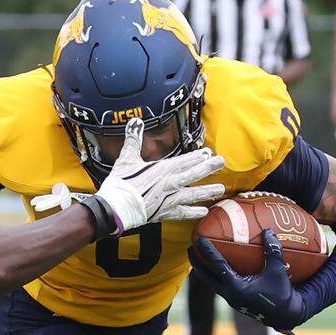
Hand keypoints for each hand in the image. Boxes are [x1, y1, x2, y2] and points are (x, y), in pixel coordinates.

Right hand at [97, 119, 225, 229]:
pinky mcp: (163, 213)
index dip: (198, 156)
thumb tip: (135, 121)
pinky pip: (182, 213)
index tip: (209, 153)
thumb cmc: (120, 183)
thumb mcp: (126, 158)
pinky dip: (193, 212)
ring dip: (207, 191)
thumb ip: (133, 139)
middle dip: (209, 167)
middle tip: (221, 163)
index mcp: (162, 169)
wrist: (114, 208)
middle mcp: (169, 183)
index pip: (184, 160)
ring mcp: (168, 199)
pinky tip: (203, 212)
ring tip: (220, 189)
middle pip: (193, 174)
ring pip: (192, 194)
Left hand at [188, 229, 307, 333]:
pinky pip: (220, 285)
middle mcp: (229, 294)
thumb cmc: (282, 293)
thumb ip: (273, 251)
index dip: (208, 251)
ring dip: (203, 270)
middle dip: (196, 262)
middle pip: (205, 276)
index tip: (199, 239)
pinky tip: (216, 267)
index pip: (217, 266)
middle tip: (190, 247)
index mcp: (236, 287)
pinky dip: (215, 275)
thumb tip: (267, 230)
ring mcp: (230, 299)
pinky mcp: (234, 300)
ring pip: (210, 282)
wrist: (285, 316)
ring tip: (197, 257)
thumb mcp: (277, 271)